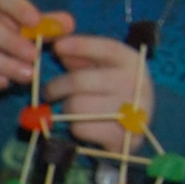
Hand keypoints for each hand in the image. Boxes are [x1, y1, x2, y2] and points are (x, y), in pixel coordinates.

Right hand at [0, 0, 50, 90]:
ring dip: (1, 64)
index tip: (37, 22)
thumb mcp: (25, 21)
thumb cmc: (5, 26)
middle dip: (12, 43)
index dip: (18, 7)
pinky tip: (3, 83)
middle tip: (35, 58)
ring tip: (25, 76)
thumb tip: (68, 24)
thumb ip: (46, 24)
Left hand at [45, 35, 153, 152]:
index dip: (81, 46)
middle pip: (80, 81)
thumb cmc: (111, 94)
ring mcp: (132, 112)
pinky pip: (80, 128)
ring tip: (73, 110)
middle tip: (48, 92)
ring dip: (67, 109)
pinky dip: (75, 128)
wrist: (133, 132)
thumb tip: (59, 48)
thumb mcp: (102, 70)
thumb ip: (82, 57)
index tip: (57, 46)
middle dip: (56, 87)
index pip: (108, 49)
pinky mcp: (122, 137)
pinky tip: (85, 126)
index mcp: (133, 63)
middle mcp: (136, 85)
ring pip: (76, 106)